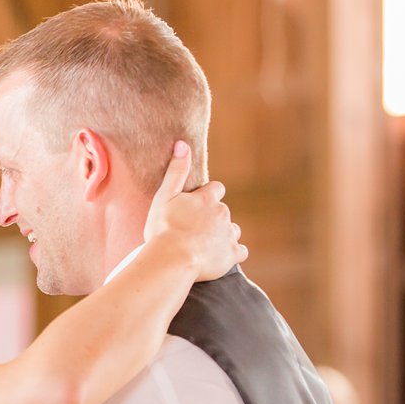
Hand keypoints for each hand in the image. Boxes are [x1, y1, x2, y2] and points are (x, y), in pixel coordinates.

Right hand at [143, 141, 246, 280]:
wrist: (172, 260)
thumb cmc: (163, 229)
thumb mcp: (164, 197)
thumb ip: (176, 171)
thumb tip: (183, 144)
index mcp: (207, 199)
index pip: (217, 189)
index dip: (208, 196)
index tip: (197, 206)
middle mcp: (222, 213)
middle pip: (223, 211)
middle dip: (213, 218)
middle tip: (194, 230)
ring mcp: (229, 234)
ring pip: (233, 230)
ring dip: (223, 235)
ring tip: (205, 245)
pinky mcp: (232, 254)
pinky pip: (240, 251)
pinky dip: (232, 253)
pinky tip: (219, 257)